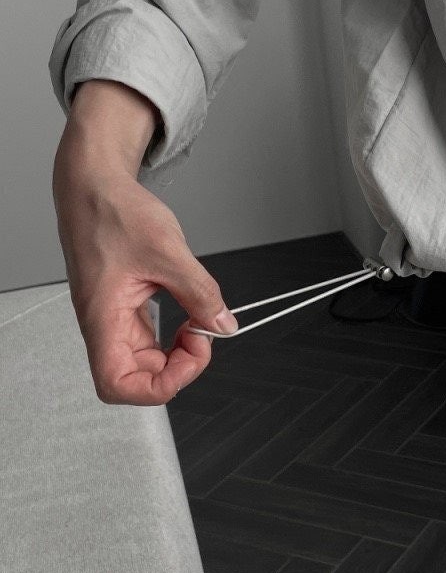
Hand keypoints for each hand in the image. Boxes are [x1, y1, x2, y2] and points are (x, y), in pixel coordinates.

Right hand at [52, 79, 237, 405]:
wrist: (95, 187)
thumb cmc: (114, 212)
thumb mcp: (169, 253)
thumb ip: (201, 294)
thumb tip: (222, 324)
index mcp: (103, 317)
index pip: (117, 385)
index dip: (160, 385)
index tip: (193, 353)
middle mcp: (103, 324)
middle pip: (135, 378)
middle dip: (177, 366)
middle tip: (203, 335)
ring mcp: (112, 317)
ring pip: (143, 360)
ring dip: (176, 352)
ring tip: (198, 323)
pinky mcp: (123, 307)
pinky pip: (148, 337)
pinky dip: (172, 334)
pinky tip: (189, 314)